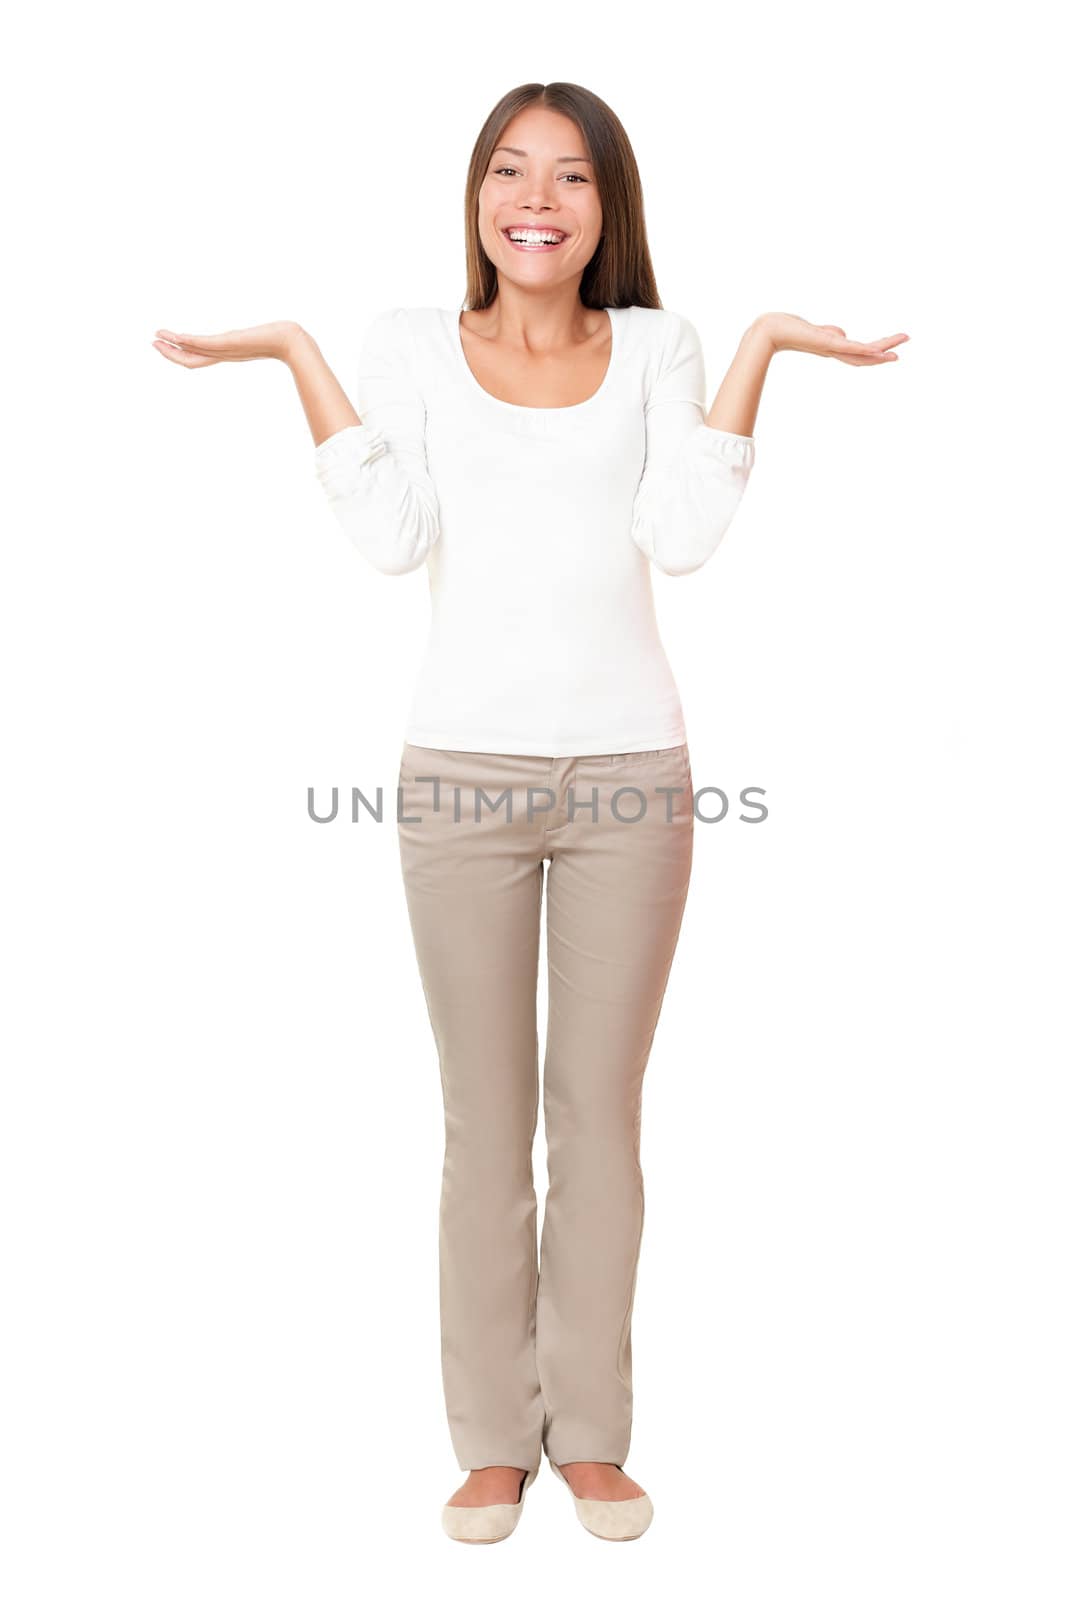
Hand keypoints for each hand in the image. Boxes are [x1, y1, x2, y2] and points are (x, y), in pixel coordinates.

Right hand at [151, 320, 302, 366]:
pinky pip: (206, 344)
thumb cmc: (278, 338)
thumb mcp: (256, 334)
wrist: (290, 341)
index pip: (196, 356)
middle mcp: (223, 354)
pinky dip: (190, 342)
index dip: (178, 352)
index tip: (163, 342)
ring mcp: (226, 350)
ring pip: (194, 353)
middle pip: (190, 359)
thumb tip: (245, 329)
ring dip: (174, 347)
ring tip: (157, 338)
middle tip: (153, 342)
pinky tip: (178, 337)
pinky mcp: (231, 343)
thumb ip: (247, 333)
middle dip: (170, 352)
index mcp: (225, 353)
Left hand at [755, 313, 908, 365]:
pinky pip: (850, 348)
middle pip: (864, 356)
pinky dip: (865, 350)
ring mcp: (831, 348)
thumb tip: (844, 334)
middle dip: (884, 353)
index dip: (875, 354)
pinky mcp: (827, 343)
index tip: (890, 352)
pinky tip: (879, 351)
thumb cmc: (789, 329)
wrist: (771, 331)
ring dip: (881, 351)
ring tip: (898, 351)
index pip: (858, 353)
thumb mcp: (816, 330)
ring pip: (861, 353)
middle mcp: (833, 351)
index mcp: (832, 348)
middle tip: (902, 351)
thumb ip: (831, 332)